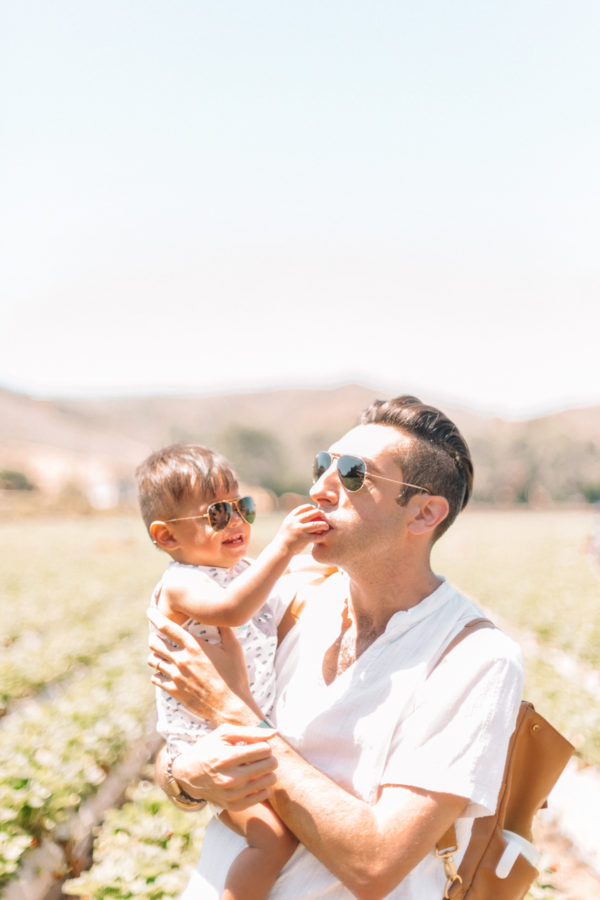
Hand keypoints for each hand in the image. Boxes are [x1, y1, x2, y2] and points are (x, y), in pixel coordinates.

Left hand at [147, 609, 259, 723]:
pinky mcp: (174, 691)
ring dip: (155, 655)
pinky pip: (156, 679)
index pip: (167, 628)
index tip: (150, 612)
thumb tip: (221, 616)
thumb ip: (226, 630)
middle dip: (154, 637)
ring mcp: (176, 677)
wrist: (230, 707)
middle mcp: (181, 660)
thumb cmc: (235, 677)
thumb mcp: (234, 649)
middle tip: (157, 637)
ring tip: (159, 655)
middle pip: (155, 644)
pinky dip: (157, 674)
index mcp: (194, 647)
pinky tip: (162, 673)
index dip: (155, 617)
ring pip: (154, 661)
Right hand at [169, 725, 278, 810]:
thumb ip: (250, 732)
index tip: (255, 746)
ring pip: (270, 780)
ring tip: (254, 767)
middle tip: (258, 756)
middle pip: (270, 764)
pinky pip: (264, 794)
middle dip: (268, 757)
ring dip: (266, 771)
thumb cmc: (208, 749)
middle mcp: (231, 778)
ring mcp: (233, 795)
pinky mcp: (235, 806)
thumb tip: (275, 733)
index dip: (263, 745)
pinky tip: (251, 779)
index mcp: (227, 758)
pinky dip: (261, 785)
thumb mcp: (224, 734)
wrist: (188, 775)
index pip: (264, 749)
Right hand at [276, 504, 329, 553]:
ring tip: (326, 526)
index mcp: (290, 518)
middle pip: (310, 514)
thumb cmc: (285, 538)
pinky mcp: (303, 539)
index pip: (301, 508)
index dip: (309, 507)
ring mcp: (299, 530)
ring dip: (323, 524)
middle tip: (324, 515)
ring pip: (315, 524)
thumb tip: (307, 515)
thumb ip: (295, 521)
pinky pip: (316, 536)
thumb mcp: (287, 526)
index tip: (314, 508)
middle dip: (319, 512)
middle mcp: (294, 522)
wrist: (280, 550)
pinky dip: (321, 536)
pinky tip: (324, 536)